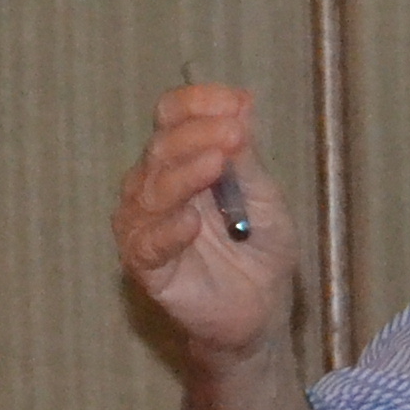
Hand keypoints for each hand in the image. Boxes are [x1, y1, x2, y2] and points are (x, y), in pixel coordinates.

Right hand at [115, 84, 296, 373]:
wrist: (262, 307)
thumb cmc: (260, 246)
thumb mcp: (264, 195)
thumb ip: (246, 157)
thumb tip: (242, 103)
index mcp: (181, 158)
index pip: (172, 116)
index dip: (198, 104)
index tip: (237, 102)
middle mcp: (153, 184)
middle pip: (161, 147)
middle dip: (198, 136)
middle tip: (235, 134)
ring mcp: (145, 224)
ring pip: (151, 192)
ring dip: (185, 175)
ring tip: (218, 166)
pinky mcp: (145, 265)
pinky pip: (146, 244)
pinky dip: (167, 231)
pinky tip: (191, 223)